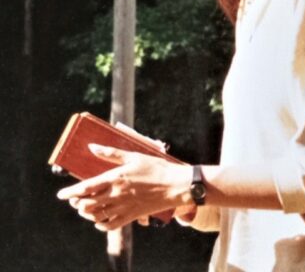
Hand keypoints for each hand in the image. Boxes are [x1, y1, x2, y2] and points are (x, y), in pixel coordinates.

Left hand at [56, 144, 191, 231]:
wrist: (176, 185)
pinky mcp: (131, 216)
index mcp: (115, 178)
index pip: (84, 188)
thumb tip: (93, 147)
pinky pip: (110, 225)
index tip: (61, 195)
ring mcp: (123, 207)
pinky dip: (101, 225)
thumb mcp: (134, 156)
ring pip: (95, 216)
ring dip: (87, 213)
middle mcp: (116, 194)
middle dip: (77, 203)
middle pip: (86, 204)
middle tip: (76, 200)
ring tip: (86, 208)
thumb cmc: (156, 168)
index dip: (69, 192)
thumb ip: (111, 153)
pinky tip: (100, 219)